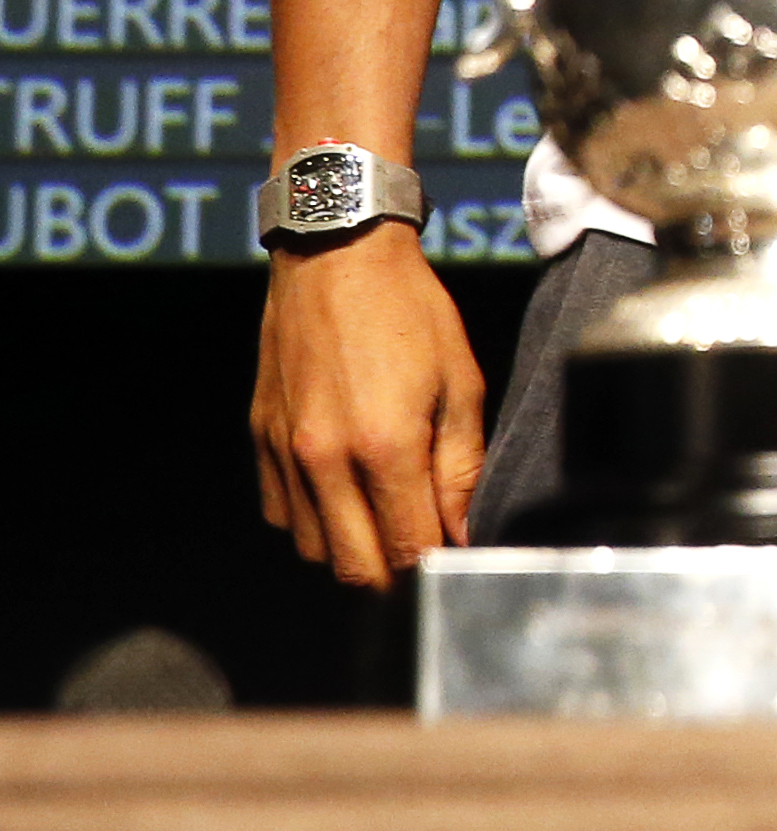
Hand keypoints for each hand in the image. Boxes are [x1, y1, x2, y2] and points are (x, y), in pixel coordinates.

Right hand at [252, 221, 483, 587]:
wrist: (336, 256)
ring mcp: (284, 452)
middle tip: (422, 550)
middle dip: (393, 574)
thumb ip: (461, 467)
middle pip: (352, 568)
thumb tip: (463, 532)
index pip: (407, 549)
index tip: (456, 558)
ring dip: (351, 550)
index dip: (436, 566)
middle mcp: (324, 460)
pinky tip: (344, 493)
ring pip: (313, 549)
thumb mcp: (462, 383)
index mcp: (384, 446)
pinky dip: (314, 521)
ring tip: (386, 519)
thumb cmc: (411, 312)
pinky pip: (282, 514)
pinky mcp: (259, 439)